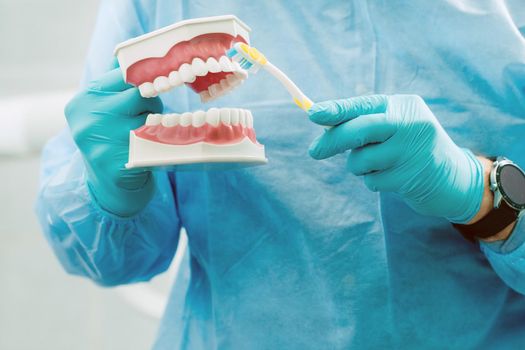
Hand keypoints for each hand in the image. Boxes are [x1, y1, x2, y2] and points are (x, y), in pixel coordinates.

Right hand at [65, 68, 162, 215]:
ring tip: (152, 134)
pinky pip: (154, 142)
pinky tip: (160, 148)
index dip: (148, 76)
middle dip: (154, 101)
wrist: (108, 191)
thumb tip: (131, 51)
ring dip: (159, 123)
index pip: (125, 75)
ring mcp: (101, 141)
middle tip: (152, 115)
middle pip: (140, 93)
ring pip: (150, 116)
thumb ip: (115, 83)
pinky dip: (163, 142)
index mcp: (84, 101)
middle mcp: (88, 118)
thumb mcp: (104, 110)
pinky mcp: (117, 163)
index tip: (164, 77)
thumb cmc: (112, 142)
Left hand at [308, 95, 484, 222]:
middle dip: (332, 141)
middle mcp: (411, 124)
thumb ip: (363, 125)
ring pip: (361, 160)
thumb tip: (323, 129)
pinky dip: (374, 181)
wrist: (454, 177)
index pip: (364, 105)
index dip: (336, 110)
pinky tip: (394, 177)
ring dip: (359, 166)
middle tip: (313, 152)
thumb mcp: (393, 128)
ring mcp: (413, 151)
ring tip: (379, 165)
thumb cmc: (410, 148)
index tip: (312, 114)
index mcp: (403, 106)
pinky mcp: (411, 177)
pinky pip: (372, 181)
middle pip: (360, 130)